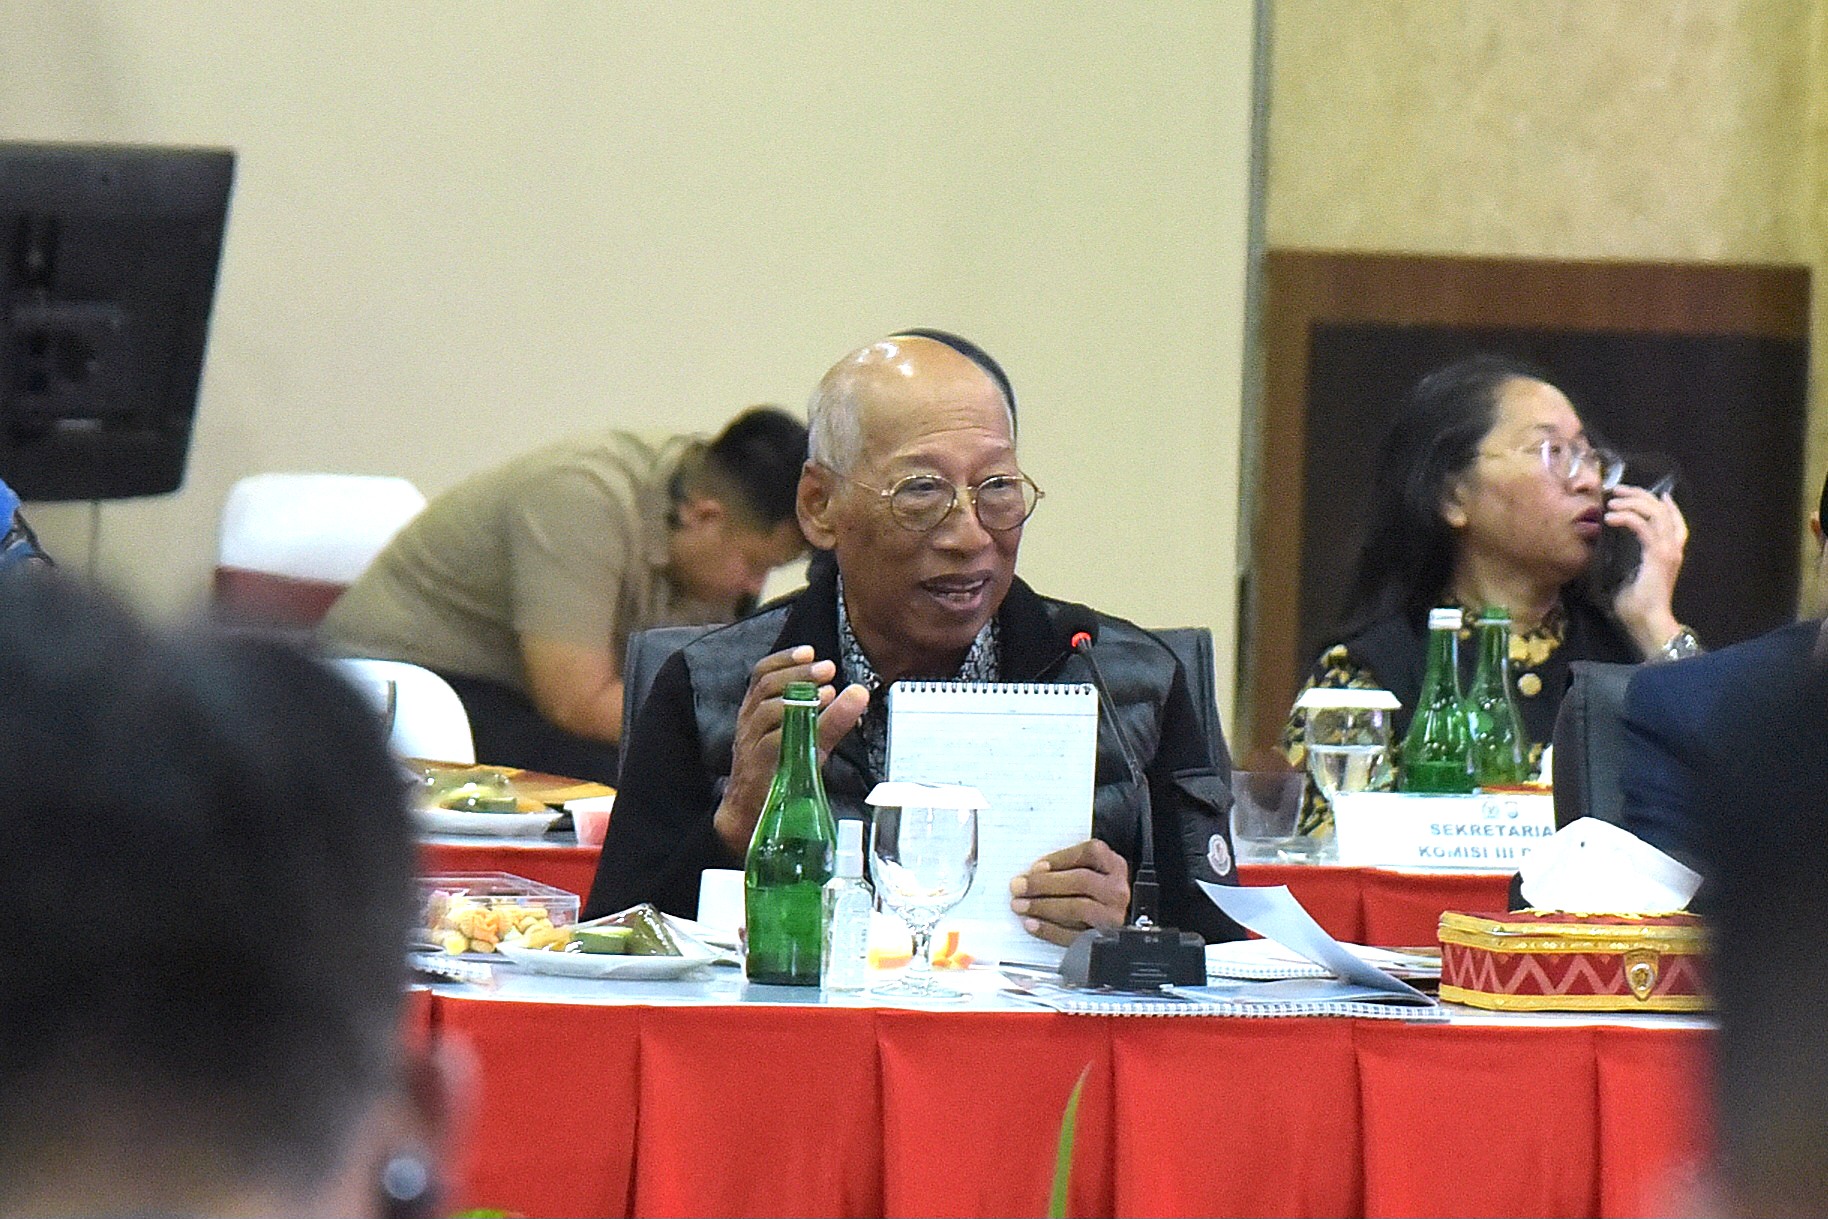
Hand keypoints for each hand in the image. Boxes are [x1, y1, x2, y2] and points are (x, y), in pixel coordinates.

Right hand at [711, 645, 868, 854]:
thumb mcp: (808, 740)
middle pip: (765, 686)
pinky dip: (794, 727)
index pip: (761, 674)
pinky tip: (815, 720)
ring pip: (766, 710)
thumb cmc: (779, 772)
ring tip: (827, 691)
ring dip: (797, 695)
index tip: (809, 652)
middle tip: (827, 667)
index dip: (784, 659)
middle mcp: (749, 723)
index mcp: (756, 711)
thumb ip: (830, 717)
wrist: (751, 813)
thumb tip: (858, 693)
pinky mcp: (757, 766)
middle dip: (798, 673)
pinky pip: (771, 741)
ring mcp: (750, 744)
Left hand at [1008, 838, 1130, 946]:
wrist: (1109, 925)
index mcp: (1113, 865)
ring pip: (1079, 908)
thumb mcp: (1086, 871)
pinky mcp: (1104, 938)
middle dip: (1045, 884)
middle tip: (1019, 887)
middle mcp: (1117, 889)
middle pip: (1082, 881)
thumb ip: (1065, 867)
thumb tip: (1034, 873)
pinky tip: (1032, 924)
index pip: (1090, 853)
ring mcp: (1113, 915)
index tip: (1035, 867)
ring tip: (1021, 906)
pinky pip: (1076, 936)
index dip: (1060, 859)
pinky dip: (1050, 930)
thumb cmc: (1091, 892)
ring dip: (1044, 906)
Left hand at [1604, 483, 1688, 654]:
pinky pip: (1643, 527)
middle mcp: (1673, 547)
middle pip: (1663, 510)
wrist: (1647, 621)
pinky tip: (1611, 518)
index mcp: (1670, 552)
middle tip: (1618, 490)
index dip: (1665, 504)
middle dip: (1640, 495)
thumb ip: (1626, 561)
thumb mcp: (1629, 577)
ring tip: (1612, 502)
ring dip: (1632, 503)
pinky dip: (1627, 518)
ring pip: (1655, 513)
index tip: (1653, 493)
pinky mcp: (1658, 555)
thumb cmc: (1637, 606)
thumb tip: (1605, 554)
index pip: (1674, 521)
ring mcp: (1668, 550)